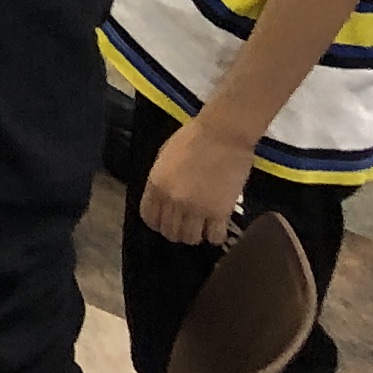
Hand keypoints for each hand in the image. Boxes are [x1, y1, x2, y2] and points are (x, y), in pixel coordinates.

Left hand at [141, 119, 251, 248]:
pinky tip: (217, 226)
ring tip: (202, 227)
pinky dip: (215, 236)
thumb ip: (161, 180)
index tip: (166, 221)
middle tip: (187, 225)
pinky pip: (214, 237)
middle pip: (169, 231)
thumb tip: (163, 198)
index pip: (149, 217)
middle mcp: (172, 200)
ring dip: (195, 236)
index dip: (157, 222)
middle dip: (177, 231)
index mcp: (156, 184)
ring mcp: (196, 208)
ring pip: (190, 238)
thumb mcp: (165, 157)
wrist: (223, 133)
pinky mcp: (220, 212)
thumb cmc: (194, 137)